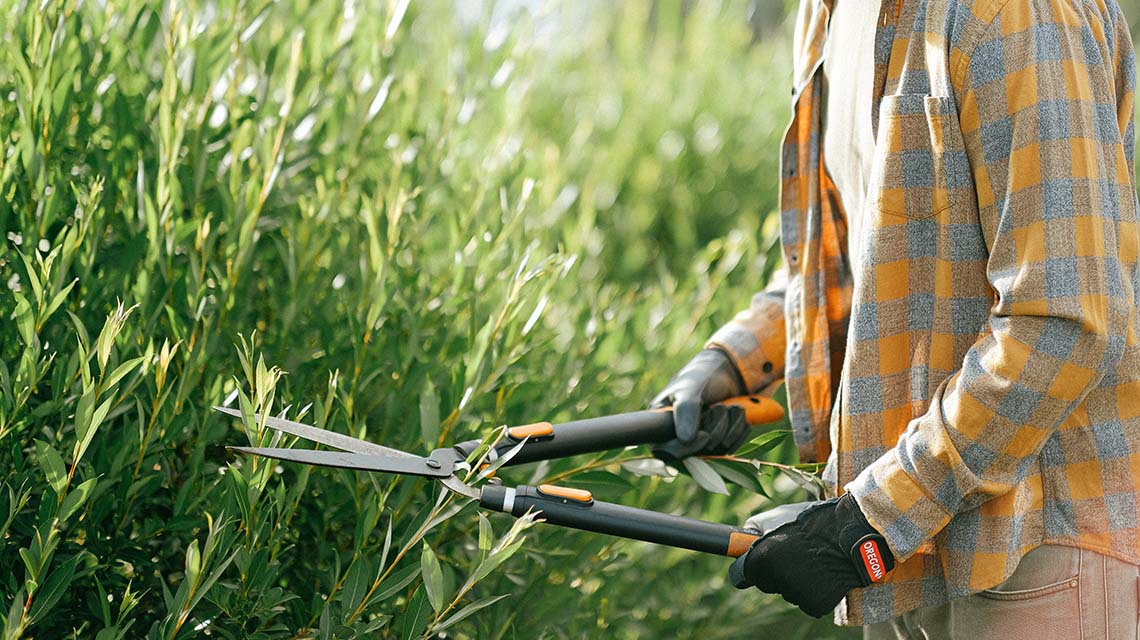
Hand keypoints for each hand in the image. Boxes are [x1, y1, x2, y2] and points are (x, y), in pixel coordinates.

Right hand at [649, 348, 747, 459]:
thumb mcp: (689, 388)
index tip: (704, 434)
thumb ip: (685, 410)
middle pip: (698, 453)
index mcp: (660, 426)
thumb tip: (685, 440)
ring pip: (719, 450)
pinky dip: (739, 427)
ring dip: (729, 424)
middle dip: (714, 428)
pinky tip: (734, 412)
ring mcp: (700, 444)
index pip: (665, 452)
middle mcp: (678, 440)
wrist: (722, 372)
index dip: (684, 449)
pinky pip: (735, 446)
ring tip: (724, 406)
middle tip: (716, 406)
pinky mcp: (719, 445)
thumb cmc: (698, 377)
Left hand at [729, 494, 894, 617]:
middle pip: (766, 583)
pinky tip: (822, 573)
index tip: (754, 563)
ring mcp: (796, 594)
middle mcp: (775, 580)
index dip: (749, 566)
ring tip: (812, 558)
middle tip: (794, 553)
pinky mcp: (815, 604)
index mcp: (761, 559)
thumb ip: (754, 529)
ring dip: (795, 579)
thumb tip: (741, 541)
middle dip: (775, 571)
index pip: (741, 575)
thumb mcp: (778, 516)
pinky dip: (813, 590)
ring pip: (787, 591)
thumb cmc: (813, 522)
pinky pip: (806, 601)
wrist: (852, 533)